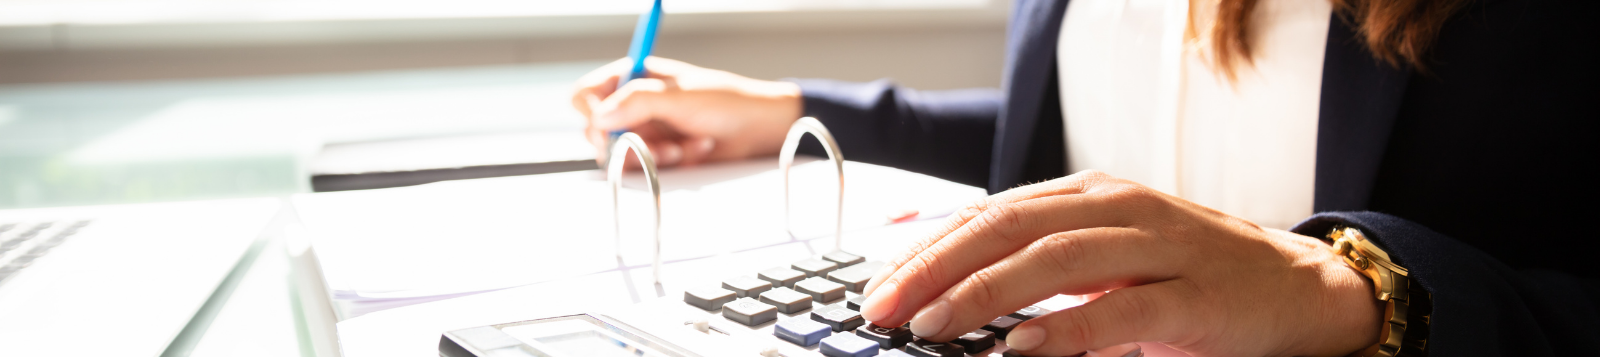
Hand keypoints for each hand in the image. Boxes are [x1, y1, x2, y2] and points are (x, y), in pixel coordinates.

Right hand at [571, 57, 802, 167]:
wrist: (759, 129)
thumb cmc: (727, 102)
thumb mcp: (680, 97)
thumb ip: (639, 102)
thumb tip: (601, 117)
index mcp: (634, 77)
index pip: (587, 94)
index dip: (592, 113)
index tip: (609, 127)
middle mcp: (634, 103)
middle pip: (598, 131)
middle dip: (629, 140)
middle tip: (656, 142)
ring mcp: (645, 130)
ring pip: (621, 153)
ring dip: (653, 153)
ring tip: (684, 145)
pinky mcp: (657, 154)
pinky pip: (644, 167)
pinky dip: (668, 163)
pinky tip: (693, 151)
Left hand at [858, 170, 1382, 356]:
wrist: (1296, 287)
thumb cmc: (1188, 274)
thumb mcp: (1103, 256)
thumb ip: (1034, 260)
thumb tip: (942, 281)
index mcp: (1087, 195)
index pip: (988, 212)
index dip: (927, 248)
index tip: (878, 286)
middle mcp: (1117, 209)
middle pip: (1008, 226)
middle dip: (937, 267)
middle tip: (886, 307)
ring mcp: (1159, 248)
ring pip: (1055, 259)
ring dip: (984, 293)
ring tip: (934, 325)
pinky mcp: (1195, 297)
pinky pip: (1119, 311)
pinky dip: (1063, 330)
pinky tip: (1019, 348)